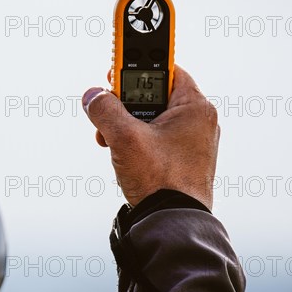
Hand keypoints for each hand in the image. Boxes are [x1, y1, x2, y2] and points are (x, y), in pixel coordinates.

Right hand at [82, 65, 219, 209]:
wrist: (172, 225)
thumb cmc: (161, 182)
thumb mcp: (125, 138)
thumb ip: (105, 110)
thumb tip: (92, 96)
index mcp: (195, 108)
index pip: (167, 69)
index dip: (138, 67)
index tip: (118, 68)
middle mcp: (198, 122)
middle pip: (155, 95)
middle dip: (126, 102)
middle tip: (108, 108)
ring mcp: (192, 142)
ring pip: (153, 118)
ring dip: (126, 123)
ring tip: (110, 137)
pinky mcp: (183, 159)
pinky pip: (156, 138)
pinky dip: (136, 140)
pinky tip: (121, 152)